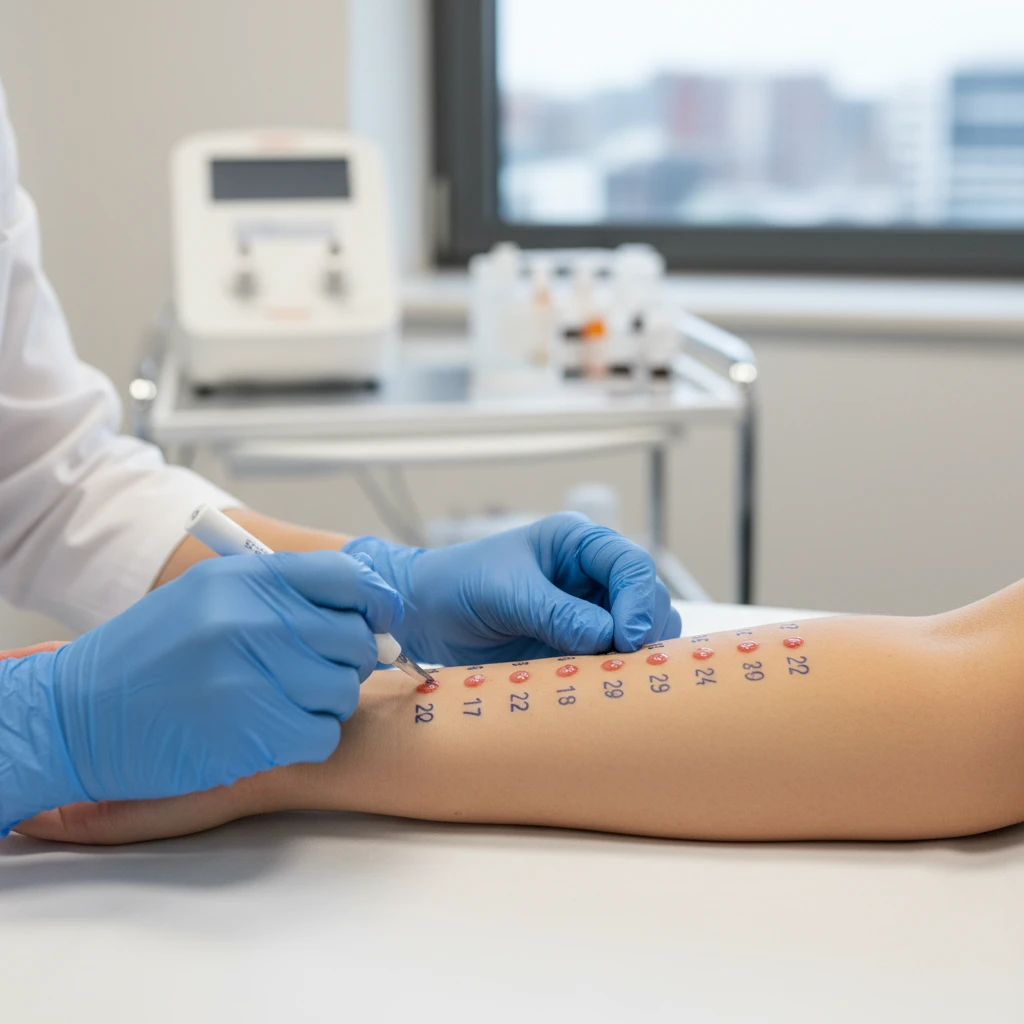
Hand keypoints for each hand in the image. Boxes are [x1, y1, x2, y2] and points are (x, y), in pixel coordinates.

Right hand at [0, 551, 400, 835]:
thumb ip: (282, 596)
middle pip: (353, 639)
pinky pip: (322, 734)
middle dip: (349, 659)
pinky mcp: (251, 732)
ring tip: (285, 701)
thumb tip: (364, 613)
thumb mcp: (208, 596)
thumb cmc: (151, 655)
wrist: (79, 714)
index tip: (377, 620)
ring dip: (325, 702)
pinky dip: (307, 737)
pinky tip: (273, 730)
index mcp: (246, 578)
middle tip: (320, 670)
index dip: (373, 601)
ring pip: (343, 690)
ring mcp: (252, 677)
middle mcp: (252, 620)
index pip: (347, 578)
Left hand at [344, 512, 680, 664]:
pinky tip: (597, 685)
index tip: (626, 636)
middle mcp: (591, 576)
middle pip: (647, 600)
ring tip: (610, 676)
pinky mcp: (578, 647)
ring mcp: (588, 613)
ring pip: (640, 634)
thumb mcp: (503, 593)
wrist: (425, 617)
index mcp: (576, 544)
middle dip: (643, 631)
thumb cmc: (456, 585)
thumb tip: (605, 636)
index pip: (631, 564)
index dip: (639, 599)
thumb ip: (554, 612)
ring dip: (634, 657)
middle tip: (621, 663)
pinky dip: (614, 675)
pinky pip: (612, 661)